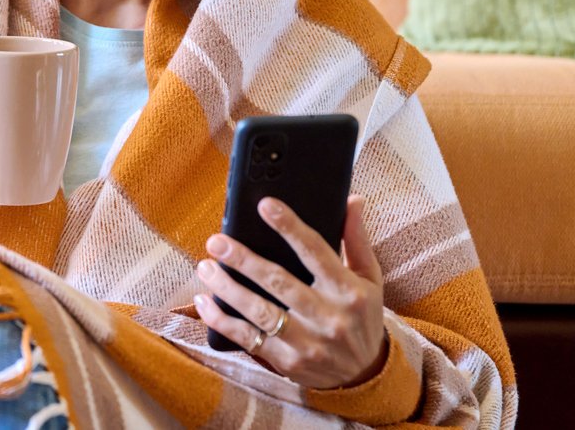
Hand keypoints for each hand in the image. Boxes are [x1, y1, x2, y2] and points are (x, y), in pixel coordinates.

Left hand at [194, 195, 387, 389]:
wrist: (366, 375)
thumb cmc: (362, 317)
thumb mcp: (369, 279)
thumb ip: (356, 239)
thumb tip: (352, 200)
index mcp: (348, 291)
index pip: (316, 252)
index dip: (290, 227)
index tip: (265, 205)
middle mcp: (327, 317)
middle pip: (279, 282)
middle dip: (244, 260)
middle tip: (217, 241)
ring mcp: (306, 342)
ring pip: (259, 312)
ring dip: (227, 289)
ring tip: (205, 267)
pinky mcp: (288, 362)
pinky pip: (248, 340)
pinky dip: (223, 321)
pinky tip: (204, 303)